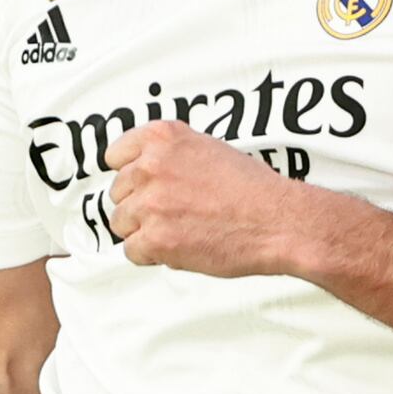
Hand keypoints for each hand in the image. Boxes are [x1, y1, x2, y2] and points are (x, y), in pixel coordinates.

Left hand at [104, 120, 331, 278]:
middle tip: (173, 213)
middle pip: (117, 193)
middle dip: (139, 206)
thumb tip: (143, 171)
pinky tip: (179, 247)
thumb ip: (170, 155)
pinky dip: (152, 255)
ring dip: (144, 231)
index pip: (115, 156)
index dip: (130, 176)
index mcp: (163, 138)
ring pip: (120, 223)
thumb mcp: (207, 148)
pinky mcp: (156, 239)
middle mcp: (151, 166)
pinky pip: (131, 252)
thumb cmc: (251, 189)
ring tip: (178, 231)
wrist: (277, 221)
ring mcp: (151, 203)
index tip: (142, 186)